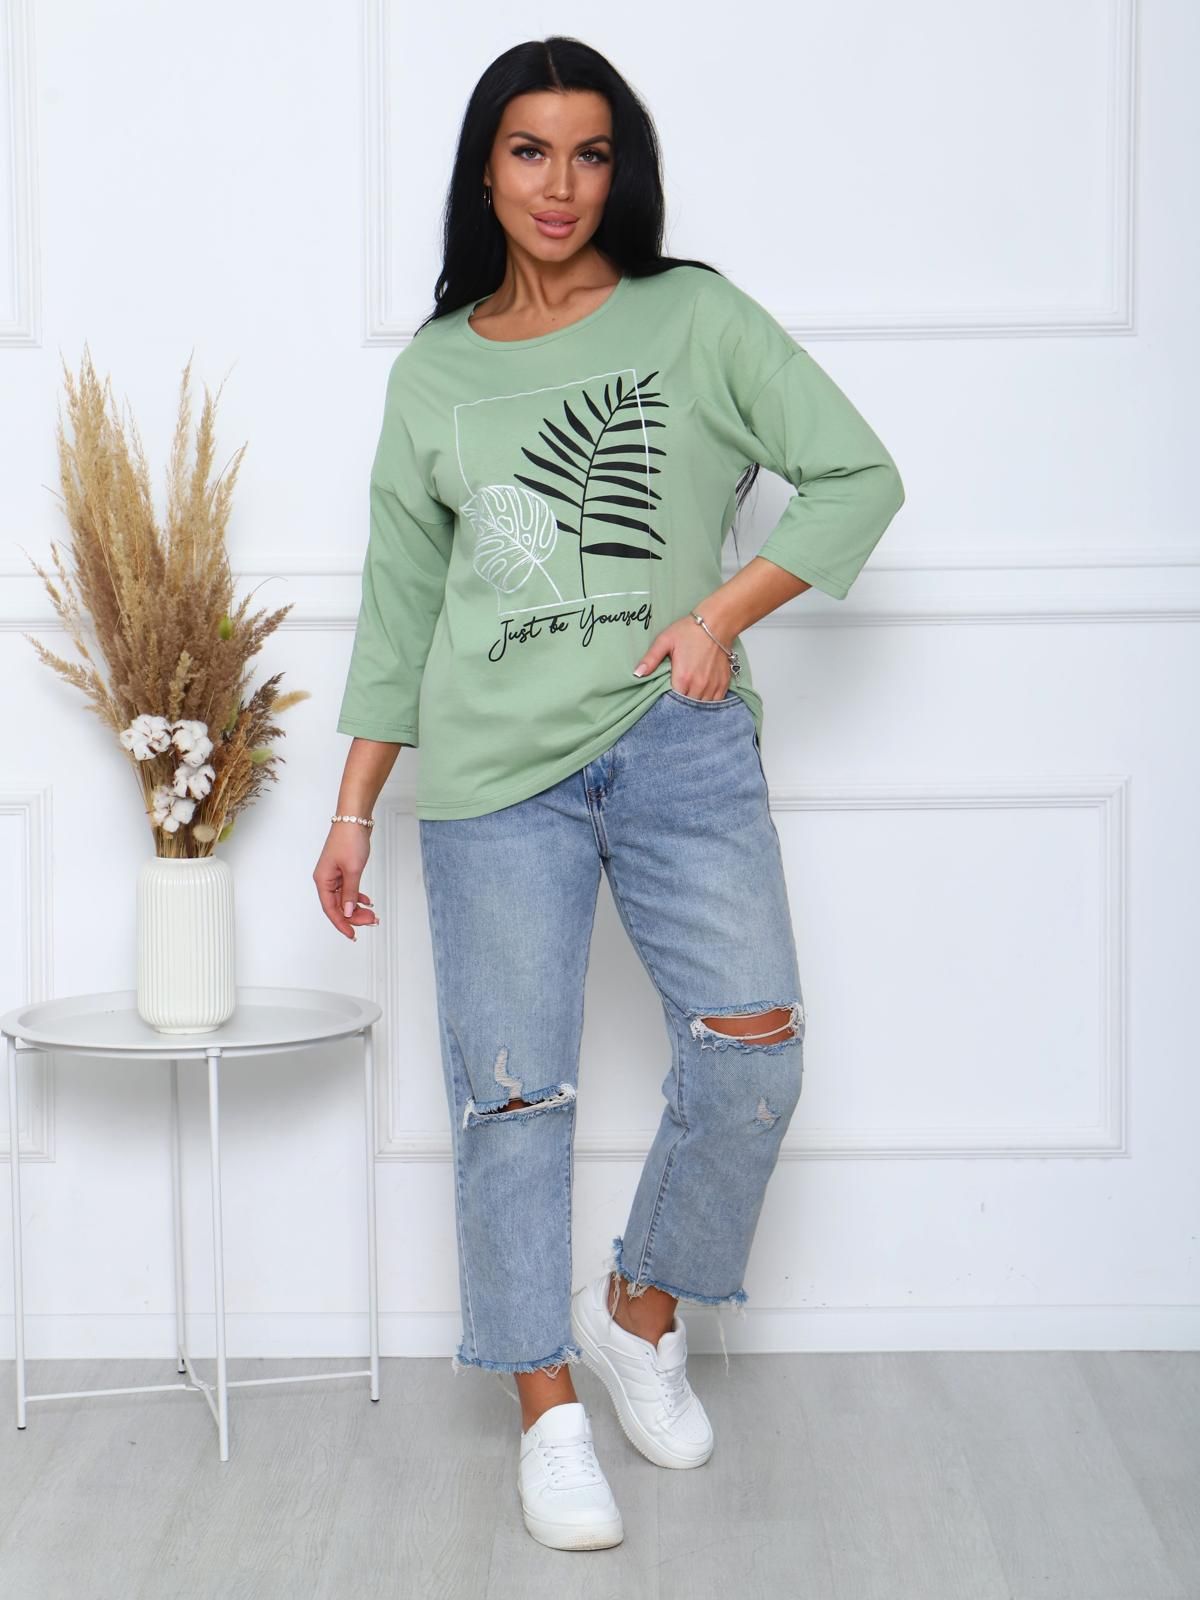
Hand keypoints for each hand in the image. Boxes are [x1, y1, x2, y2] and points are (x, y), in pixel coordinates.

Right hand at [313, 824, 379, 940]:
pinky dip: (358, 896)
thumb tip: (348, 912)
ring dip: (358, 907)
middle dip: (354, 916)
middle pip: (338, 906)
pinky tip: (367, 901)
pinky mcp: (343, 869)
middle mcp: (326, 879)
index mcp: (323, 880)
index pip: (330, 909)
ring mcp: (334, 874)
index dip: (342, 924)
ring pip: (345, 898)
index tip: (353, 935)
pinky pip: (348, 889)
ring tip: (372, 914)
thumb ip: (350, 893)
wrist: (355, 818)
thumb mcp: (353, 870)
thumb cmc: (349, 839)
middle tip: (371, 921)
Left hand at [634, 612, 732, 701]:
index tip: (665, 696)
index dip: (668, 701)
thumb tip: (637, 674)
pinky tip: (702, 694)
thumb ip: (650, 659)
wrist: (716, 624)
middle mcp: (699, 685)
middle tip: (676, 696)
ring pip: (702, 706)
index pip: (673, 702)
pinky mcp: (723, 683)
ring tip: (689, 695)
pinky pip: (716, 702)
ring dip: (695, 703)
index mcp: (683, 678)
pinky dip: (709, 701)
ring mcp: (712, 685)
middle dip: (681, 704)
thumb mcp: (665, 641)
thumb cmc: (689, 631)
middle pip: (687, 706)